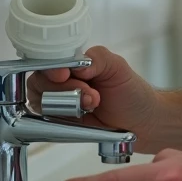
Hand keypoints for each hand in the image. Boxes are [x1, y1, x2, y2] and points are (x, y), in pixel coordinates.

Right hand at [28, 45, 159, 141]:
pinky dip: (62, 118)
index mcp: (72, 62)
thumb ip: (98, 58)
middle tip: (92, 96)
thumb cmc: (131, 92)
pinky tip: (82, 116)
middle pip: (40, 81)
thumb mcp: (118, 67)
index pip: (48, 60)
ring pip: (40, 100)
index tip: (64, 74)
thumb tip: (77, 66)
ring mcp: (57, 102)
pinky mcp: (59, 122)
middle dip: (65, 89)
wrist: (141, 122)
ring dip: (65, 105)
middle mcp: (61, 81)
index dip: (52, 68)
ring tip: (92, 105)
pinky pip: (45, 120)